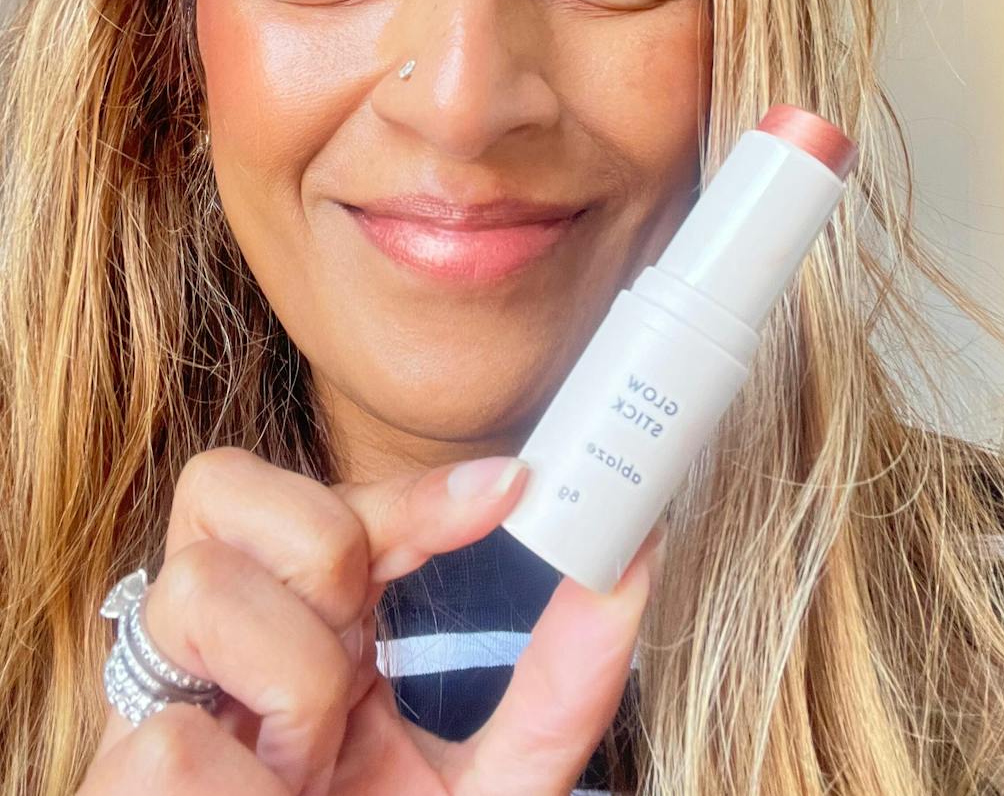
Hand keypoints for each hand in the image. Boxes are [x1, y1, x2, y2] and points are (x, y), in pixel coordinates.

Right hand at [76, 446, 663, 795]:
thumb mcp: (496, 775)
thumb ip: (564, 681)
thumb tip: (638, 552)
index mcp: (309, 622)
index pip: (330, 502)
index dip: (414, 488)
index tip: (514, 488)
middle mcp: (226, 637)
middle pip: (225, 485)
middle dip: (322, 553)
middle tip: (361, 651)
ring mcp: (161, 699)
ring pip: (196, 590)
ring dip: (291, 686)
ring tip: (309, 762)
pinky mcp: (118, 777)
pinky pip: (169, 740)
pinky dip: (241, 788)